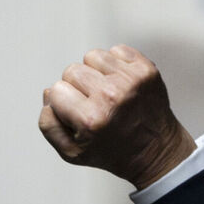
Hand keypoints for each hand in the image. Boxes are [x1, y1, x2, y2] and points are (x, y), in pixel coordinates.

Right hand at [38, 45, 195, 189]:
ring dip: (95, 72)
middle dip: (77, 87)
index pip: (56, 90)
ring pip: (92, 56)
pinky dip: (115, 64)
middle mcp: (111, 96)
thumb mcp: (71, 152)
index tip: (76, 114)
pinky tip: (119, 84)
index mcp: (90, 119)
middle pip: (72, 70)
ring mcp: (131, 80)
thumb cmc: (112, 151)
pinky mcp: (145, 69)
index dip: (62, 102)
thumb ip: (49, 125)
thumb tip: (49, 94)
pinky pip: (116, 50)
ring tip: (105, 92)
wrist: (154, 150)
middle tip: (92, 104)